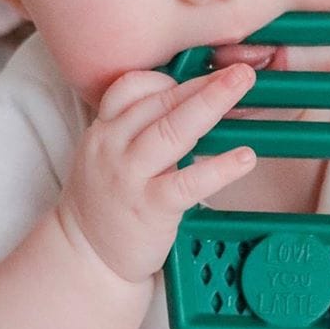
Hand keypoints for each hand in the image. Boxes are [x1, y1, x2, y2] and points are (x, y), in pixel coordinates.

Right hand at [57, 63, 257, 282]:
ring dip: (211, 105)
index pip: (130, 88)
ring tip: (242, 87)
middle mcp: (113, 147)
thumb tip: (191, 101)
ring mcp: (131, 177)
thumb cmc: (106, 202)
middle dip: (202, 84)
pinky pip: (190, 182)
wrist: (85, 256)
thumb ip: (140, 129)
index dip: (166, 79)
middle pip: (159, 103)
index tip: (198, 77)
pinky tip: (245, 157)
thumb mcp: (110, 155)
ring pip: (172, 131)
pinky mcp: (151, 207)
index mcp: (104, 130)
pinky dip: (220, 167)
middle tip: (238, 71)